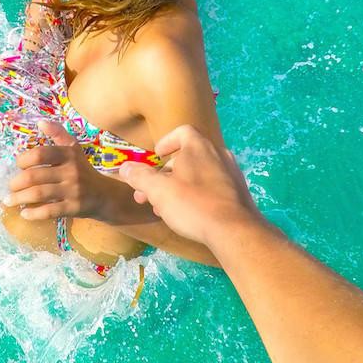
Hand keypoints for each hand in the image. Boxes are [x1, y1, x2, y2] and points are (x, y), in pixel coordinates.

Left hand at [4, 120, 105, 220]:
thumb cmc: (83, 169)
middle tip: (10, 186)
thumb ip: (58, 134)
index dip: (24, 159)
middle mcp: (71, 171)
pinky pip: (49, 211)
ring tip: (9, 200)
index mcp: (68, 154)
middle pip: (35, 176)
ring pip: (39, 194)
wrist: (104, 194)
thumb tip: (40, 122)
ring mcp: (72, 190)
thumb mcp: (74, 149)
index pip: (41, 153)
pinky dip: (34, 213)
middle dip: (17, 182)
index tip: (18, 164)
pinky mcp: (73, 208)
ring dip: (19, 198)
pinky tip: (24, 213)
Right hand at [119, 125, 266, 248]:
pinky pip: (213, 187)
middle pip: (187, 156)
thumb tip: (124, 167)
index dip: (166, 142)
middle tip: (150, 193)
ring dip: (179, 186)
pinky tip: (188, 215)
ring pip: (199, 174)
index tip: (156, 157)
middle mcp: (218, 153)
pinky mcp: (239, 192)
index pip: (182, 132)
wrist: (235, 230)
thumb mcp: (159, 190)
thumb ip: (140, 177)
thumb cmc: (193, 204)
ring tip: (165, 208)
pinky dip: (198, 194)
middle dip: (165, 174)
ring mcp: (231, 173)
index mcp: (199, 146)